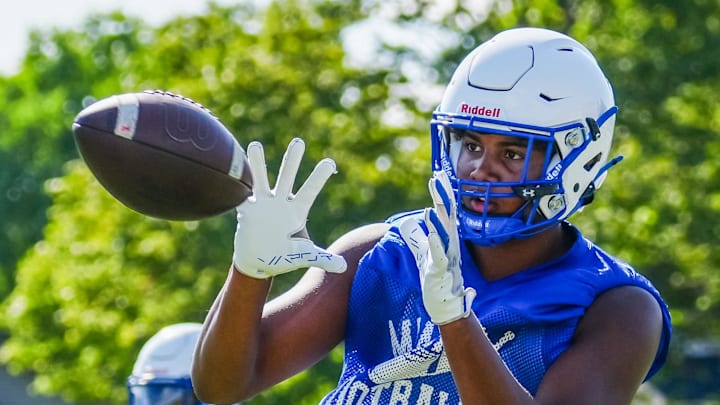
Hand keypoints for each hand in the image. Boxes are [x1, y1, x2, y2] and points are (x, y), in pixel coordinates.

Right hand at [232, 138, 346, 278]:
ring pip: (260, 179)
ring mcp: (262, 204)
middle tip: (299, 142)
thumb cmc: (284, 256)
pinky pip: (241, 195)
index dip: (319, 177)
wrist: (259, 262)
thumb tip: (343, 267)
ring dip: (258, 164)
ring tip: (256, 145)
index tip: (330, 162)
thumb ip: (322, 258)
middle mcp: (280, 202)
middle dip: (292, 160)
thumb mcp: (304, 256)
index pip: (310, 190)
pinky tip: (232, 169)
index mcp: (297, 211)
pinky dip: (237, 185)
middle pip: (288, 177)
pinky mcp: (246, 210)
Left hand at [399, 170, 475, 324]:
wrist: (447, 305)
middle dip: (442, 197)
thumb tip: (407, 221)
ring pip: (444, 234)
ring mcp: (447, 257)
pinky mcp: (440, 270)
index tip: (438, 174)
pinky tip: (431, 231)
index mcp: (446, 238)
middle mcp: (450, 244)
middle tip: (438, 177)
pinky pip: (438, 255)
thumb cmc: (436, 278)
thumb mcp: (423, 253)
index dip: (442, 192)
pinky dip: (435, 242)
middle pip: (447, 216)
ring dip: (438, 218)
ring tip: (432, 203)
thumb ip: (416, 237)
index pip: (445, 210)